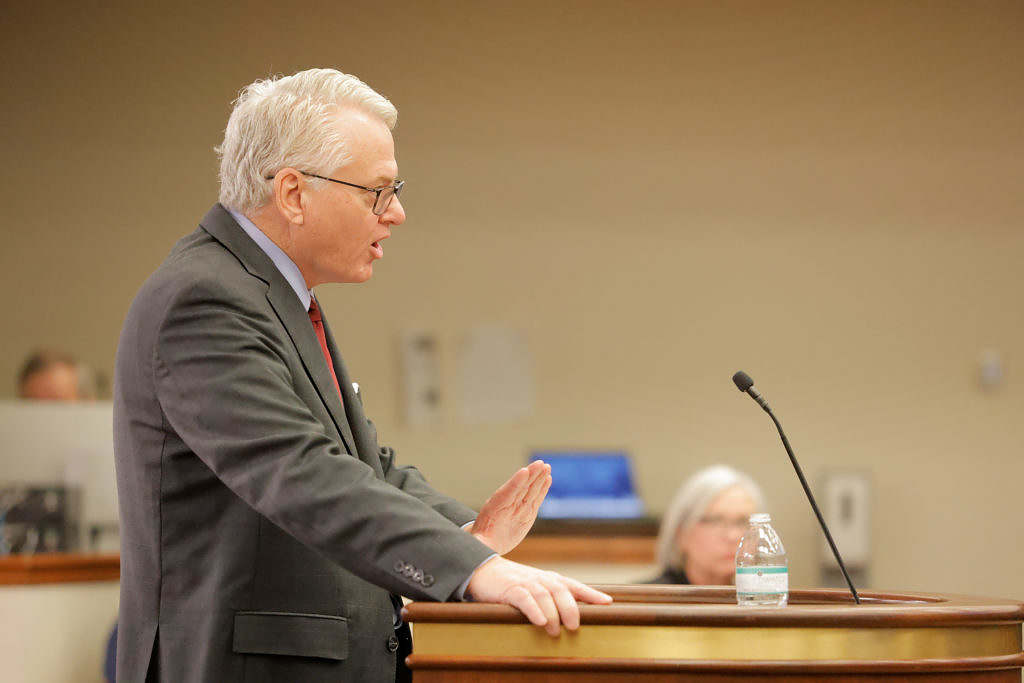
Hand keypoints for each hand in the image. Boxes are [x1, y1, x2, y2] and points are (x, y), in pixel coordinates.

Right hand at [465, 556, 612, 635]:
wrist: (484, 570)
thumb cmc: (514, 583)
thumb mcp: (536, 587)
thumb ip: (553, 597)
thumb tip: (574, 616)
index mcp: (549, 579)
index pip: (573, 585)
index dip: (590, 594)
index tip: (607, 603)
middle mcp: (541, 579)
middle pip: (561, 591)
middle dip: (570, 608)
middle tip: (574, 627)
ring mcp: (526, 582)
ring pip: (545, 596)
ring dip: (552, 614)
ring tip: (556, 632)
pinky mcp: (510, 589)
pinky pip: (524, 599)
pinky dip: (534, 610)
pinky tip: (540, 622)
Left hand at [467, 460, 550, 554]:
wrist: (488, 541)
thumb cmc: (481, 542)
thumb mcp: (479, 542)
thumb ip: (480, 542)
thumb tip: (475, 545)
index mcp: (493, 509)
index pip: (506, 494)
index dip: (515, 483)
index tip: (523, 472)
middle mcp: (507, 504)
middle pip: (521, 487)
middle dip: (530, 475)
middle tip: (539, 463)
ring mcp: (518, 507)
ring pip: (530, 490)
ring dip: (538, 477)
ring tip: (546, 466)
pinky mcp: (527, 512)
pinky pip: (536, 498)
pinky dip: (542, 488)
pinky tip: (548, 478)